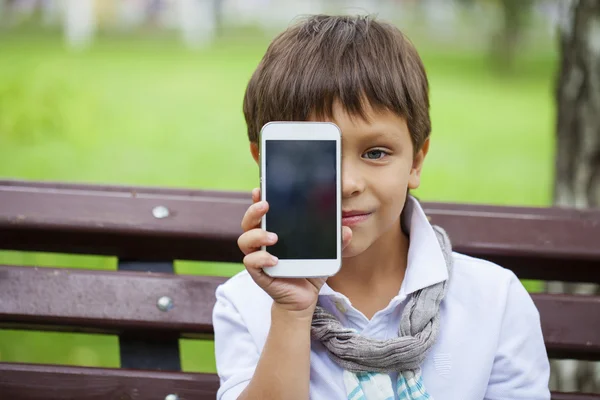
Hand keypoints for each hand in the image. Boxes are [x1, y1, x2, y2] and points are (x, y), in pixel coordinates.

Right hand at [238, 188, 351, 314]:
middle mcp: (261, 241)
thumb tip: (347, 230)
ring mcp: (258, 256)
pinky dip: (261, 258)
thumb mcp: (325, 253)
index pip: (262, 211)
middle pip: (248, 221)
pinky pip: (251, 262)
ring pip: (244, 240)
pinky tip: (274, 259)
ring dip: (257, 235)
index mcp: (274, 230)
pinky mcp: (259, 273)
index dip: (257, 198)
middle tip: (266, 206)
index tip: (260, 189)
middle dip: (253, 210)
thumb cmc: (309, 270)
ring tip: (273, 237)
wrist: (304, 298)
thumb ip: (335, 242)